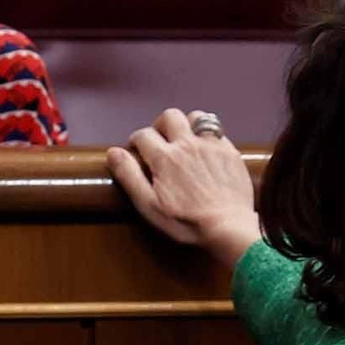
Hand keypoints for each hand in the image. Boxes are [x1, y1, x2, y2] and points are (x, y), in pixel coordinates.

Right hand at [107, 108, 260, 266]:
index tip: (137, 152)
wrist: (229, 228)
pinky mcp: (231, 151)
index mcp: (165, 157)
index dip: (136, 141)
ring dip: (187, 125)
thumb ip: (129, 176)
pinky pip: (217, 131)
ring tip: (185, 142)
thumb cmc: (186, 221)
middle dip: (160, 126)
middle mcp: (187, 143)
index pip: (143, 134)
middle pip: (170, 116)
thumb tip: (113, 152)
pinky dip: (207, 137)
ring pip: (196, 117)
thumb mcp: (149, 205)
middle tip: (160, 143)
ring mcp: (212, 145)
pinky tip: (206, 153)